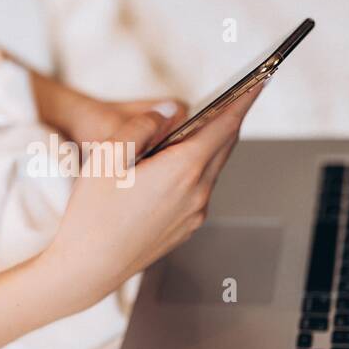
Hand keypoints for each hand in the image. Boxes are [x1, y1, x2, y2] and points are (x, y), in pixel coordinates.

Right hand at [36, 83, 261, 313]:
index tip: (261, 79)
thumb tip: (171, 112)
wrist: (88, 269)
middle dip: (230, 118)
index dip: (245, 98)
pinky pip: (199, 190)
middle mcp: (198, 193)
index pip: (226, 124)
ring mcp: (195, 214)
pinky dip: (196, 170)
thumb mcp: (109, 156)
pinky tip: (175, 165)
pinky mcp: (186, 229)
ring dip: (209, 145)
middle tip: (236, 94)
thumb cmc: (92, 214)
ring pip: (211, 168)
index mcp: (183, 170)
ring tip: (196, 127)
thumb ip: (144, 126)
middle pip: (224, 145)